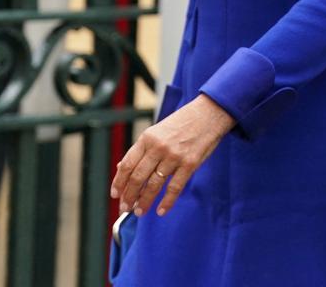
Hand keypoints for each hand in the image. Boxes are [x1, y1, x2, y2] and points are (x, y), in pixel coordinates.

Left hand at [110, 94, 235, 216]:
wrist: (209, 113)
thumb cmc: (183, 122)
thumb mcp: (157, 130)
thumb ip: (141, 149)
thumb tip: (122, 167)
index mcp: (147, 138)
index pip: (127, 164)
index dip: (119, 182)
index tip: (115, 195)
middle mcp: (158, 147)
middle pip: (138, 177)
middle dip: (129, 196)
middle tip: (126, 208)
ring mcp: (174, 156)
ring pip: (154, 185)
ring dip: (145, 201)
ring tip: (140, 211)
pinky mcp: (190, 163)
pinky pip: (175, 187)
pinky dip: (167, 202)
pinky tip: (161, 210)